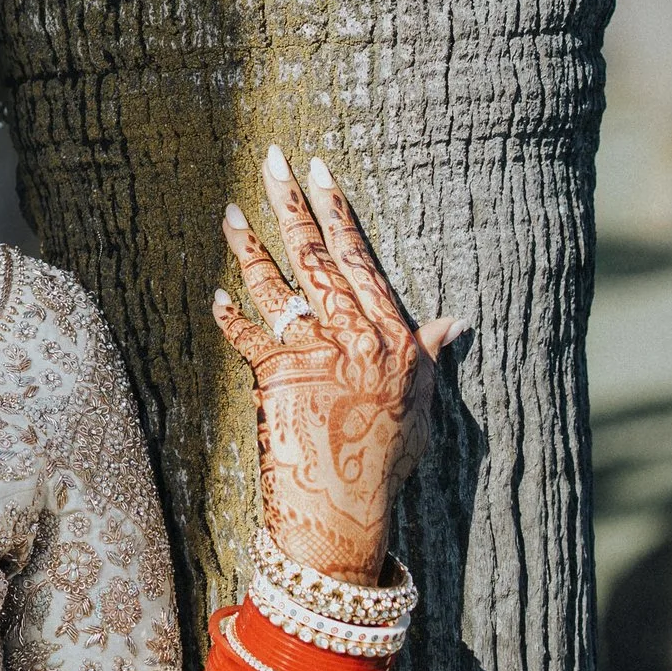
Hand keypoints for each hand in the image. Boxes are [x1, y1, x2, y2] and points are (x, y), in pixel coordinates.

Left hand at [212, 147, 456, 582]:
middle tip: (273, 159)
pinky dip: (229, 314)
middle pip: (318, 258)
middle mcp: (357, 340)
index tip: (323, 173)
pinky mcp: (277, 379)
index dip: (340, 214)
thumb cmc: (386, 460)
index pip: (362, 260)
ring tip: (231, 210)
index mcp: (393, 340)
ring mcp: (315, 357)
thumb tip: (456, 321)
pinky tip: (215, 292)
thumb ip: (428, 356)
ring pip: (277, 286)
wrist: (347, 512)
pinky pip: (247, 335)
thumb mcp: (420, 405)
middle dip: (293, 204)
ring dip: (249, 246)